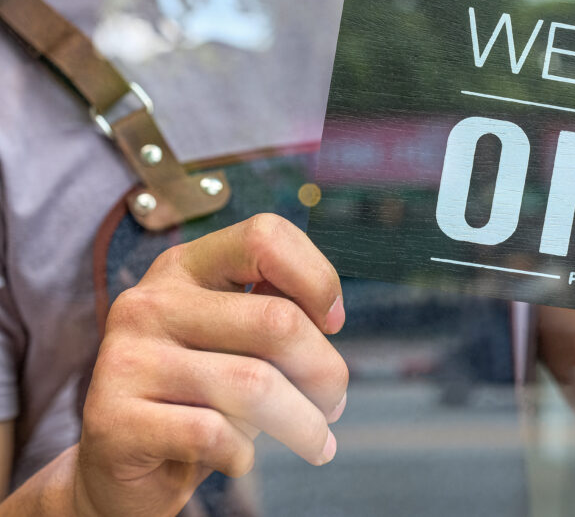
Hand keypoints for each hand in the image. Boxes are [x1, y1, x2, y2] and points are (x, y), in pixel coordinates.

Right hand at [74, 214, 348, 516]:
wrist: (125, 464)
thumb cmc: (201, 395)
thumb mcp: (237, 341)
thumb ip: (275, 312)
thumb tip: (328, 316)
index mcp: (184, 267)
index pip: (264, 236)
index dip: (317, 278)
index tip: (333, 323)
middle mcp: (148, 302)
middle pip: (276, 320)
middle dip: (326, 370)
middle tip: (334, 404)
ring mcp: (124, 358)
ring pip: (254, 384)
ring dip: (302, 423)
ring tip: (317, 443)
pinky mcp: (113, 420)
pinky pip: (214, 433)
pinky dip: (243, 455)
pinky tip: (240, 459)